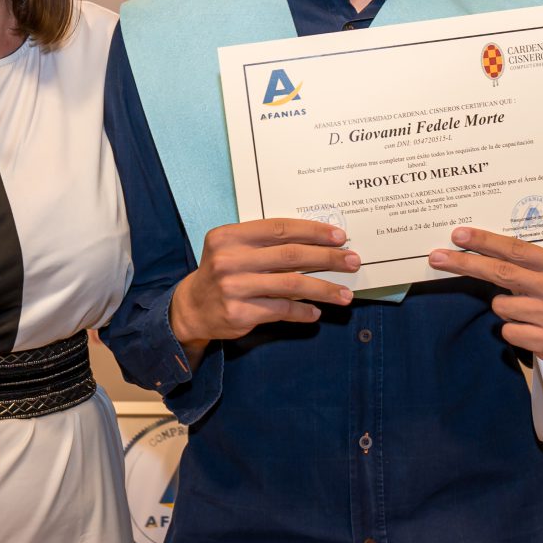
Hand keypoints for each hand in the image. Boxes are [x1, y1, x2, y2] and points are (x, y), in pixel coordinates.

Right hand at [170, 218, 356, 348]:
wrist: (191, 308)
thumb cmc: (223, 272)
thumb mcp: (235, 249)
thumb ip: (267, 244)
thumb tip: (318, 244)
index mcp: (229, 236)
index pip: (280, 228)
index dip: (313, 231)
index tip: (339, 236)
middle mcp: (229, 260)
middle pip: (290, 255)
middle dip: (327, 258)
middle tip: (352, 261)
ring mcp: (234, 288)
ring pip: (291, 285)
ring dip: (323, 289)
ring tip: (345, 294)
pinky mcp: (239, 313)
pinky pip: (281, 310)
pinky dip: (302, 311)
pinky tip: (316, 312)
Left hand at [427, 226, 542, 363]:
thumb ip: (524, 260)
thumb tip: (477, 245)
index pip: (517, 250)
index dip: (485, 242)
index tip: (459, 235)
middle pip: (502, 273)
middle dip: (466, 264)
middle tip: (438, 257)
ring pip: (501, 306)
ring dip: (503, 307)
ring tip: (524, 309)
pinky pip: (507, 331)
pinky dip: (512, 328)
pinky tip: (529, 327)